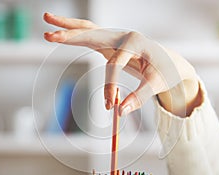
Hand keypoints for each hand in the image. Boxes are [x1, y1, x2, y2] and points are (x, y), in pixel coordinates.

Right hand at [43, 13, 199, 116]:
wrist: (171, 63)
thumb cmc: (165, 72)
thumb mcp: (157, 85)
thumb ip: (139, 97)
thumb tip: (120, 112)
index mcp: (136, 42)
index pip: (114, 64)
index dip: (110, 85)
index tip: (110, 105)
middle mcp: (124, 35)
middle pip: (93, 33)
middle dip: (71, 36)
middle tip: (50, 37)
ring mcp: (116, 38)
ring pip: (88, 29)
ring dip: (68, 26)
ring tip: (47, 18)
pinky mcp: (112, 44)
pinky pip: (90, 36)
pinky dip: (75, 33)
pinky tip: (63, 32)